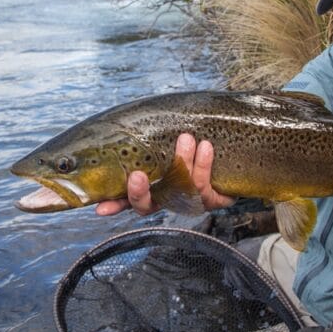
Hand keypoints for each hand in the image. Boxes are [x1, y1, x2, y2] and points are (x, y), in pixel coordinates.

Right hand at [93, 134, 233, 216]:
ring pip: (181, 190)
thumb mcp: (166, 141)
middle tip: (136, 176)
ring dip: (182, 163)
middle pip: (147, 207)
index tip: (100, 207)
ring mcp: (189, 201)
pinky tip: (206, 147)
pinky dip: (204, 164)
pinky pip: (205, 186)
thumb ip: (148, 140)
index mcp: (151, 187)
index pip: (126, 201)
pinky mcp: (212, 200)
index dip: (114, 206)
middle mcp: (167, 199)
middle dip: (139, 193)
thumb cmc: (191, 145)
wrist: (232, 154)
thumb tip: (121, 123)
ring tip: (186, 138)